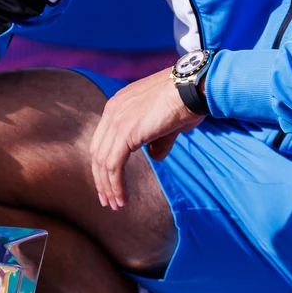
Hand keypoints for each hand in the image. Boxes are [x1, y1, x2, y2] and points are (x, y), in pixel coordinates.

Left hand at [89, 68, 202, 210]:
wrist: (193, 88)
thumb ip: (158, 141)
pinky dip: (116, 185)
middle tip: (108, 200)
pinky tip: (122, 198)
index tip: (109, 184)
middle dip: (101, 179)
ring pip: (103, 162)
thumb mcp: (168, 124)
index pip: (103, 140)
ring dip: (108, 187)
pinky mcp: (126, 133)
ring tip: (116, 204)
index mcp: (119, 104)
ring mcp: (117, 120)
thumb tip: (155, 157)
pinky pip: (114, 165)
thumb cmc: (187, 100)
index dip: (104, 164)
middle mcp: (113, 111)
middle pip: (98, 152)